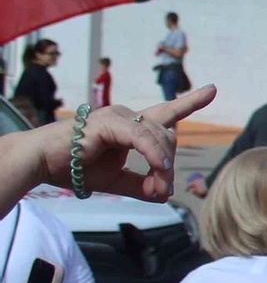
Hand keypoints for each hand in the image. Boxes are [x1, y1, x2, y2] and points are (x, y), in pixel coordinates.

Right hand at [50, 86, 215, 200]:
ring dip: (163, 167)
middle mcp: (125, 116)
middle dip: (169, 165)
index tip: (212, 89)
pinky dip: (153, 155)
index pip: (166, 113)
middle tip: (160, 190)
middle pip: (167, 136)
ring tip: (157, 188)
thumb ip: (143, 184)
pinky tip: (159, 169)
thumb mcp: (116, 179)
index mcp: (130, 127)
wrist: (39, 163)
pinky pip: (142, 139)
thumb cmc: (73, 167)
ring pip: (158, 138)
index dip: (190, 102)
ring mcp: (117, 117)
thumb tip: (164, 193)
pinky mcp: (106, 123)